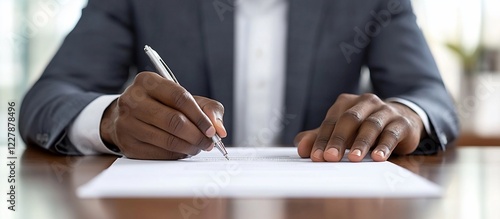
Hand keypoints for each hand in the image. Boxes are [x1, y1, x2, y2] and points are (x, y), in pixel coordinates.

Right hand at [99, 72, 226, 159]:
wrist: (130, 117)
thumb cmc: (162, 105)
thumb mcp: (185, 98)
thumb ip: (208, 108)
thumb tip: (219, 128)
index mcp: (148, 81)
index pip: (179, 97)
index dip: (199, 115)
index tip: (212, 129)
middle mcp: (132, 100)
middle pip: (173, 121)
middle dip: (197, 135)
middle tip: (209, 142)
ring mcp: (127, 123)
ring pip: (168, 140)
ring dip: (190, 147)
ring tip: (199, 147)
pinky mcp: (128, 144)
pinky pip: (160, 154)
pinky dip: (177, 155)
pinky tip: (183, 151)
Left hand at [295, 93, 424, 161]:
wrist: (401, 120)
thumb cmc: (363, 127)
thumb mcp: (340, 131)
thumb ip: (319, 138)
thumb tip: (301, 148)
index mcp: (346, 102)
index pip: (331, 121)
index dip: (322, 139)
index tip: (316, 157)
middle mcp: (366, 102)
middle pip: (349, 120)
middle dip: (338, 139)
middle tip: (330, 158)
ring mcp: (385, 111)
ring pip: (371, 125)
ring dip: (361, 143)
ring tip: (354, 159)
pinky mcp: (401, 123)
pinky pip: (391, 133)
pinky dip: (384, 146)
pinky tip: (377, 157)